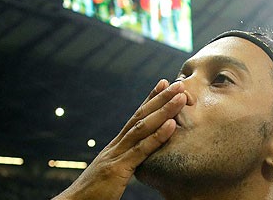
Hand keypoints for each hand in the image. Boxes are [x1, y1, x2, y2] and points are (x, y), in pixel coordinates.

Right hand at [53, 79, 186, 199]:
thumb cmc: (92, 195)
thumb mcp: (111, 176)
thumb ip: (122, 165)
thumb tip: (134, 161)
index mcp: (115, 147)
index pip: (135, 118)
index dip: (149, 100)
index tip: (163, 85)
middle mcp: (115, 146)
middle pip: (140, 117)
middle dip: (160, 99)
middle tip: (178, 83)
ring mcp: (115, 156)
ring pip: (142, 128)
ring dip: (164, 110)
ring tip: (180, 97)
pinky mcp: (117, 170)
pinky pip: (140, 151)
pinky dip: (157, 137)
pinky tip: (172, 125)